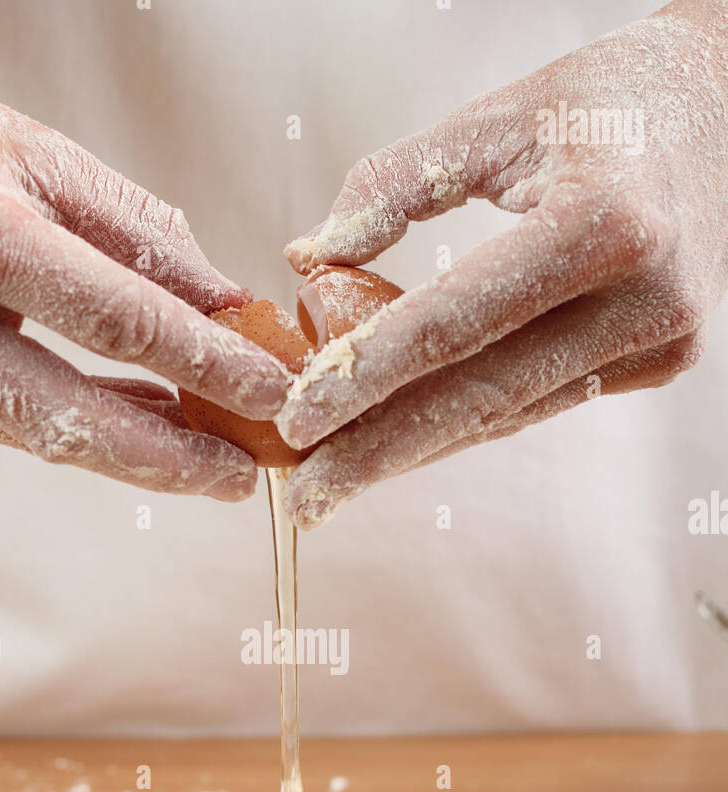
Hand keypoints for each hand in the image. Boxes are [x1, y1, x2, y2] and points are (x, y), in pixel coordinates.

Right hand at [0, 34, 288, 500]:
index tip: (273, 392)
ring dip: (134, 451)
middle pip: (69, 419)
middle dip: (170, 460)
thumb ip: (137, 237)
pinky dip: (80, 425)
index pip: (114, 320)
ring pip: (38, 434)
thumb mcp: (39, 156)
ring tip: (210, 457)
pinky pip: (6, 424)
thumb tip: (227, 311)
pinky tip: (142, 427)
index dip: (204, 364)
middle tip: (244, 476)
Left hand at [278, 0, 727, 526]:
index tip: (297, 421)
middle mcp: (642, 298)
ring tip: (336, 478)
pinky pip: (540, 402)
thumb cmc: (605, 104)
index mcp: (604, 225)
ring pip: (509, 415)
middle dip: (381, 452)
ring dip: (416, 451)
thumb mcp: (496, 118)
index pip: (456, 323)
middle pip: (480, 397)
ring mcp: (660, 341)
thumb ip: (395, 183)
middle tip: (306, 498)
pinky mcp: (661, 362)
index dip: (367, 378)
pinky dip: (468, 422)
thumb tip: (309, 256)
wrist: (726, 108)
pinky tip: (404, 443)